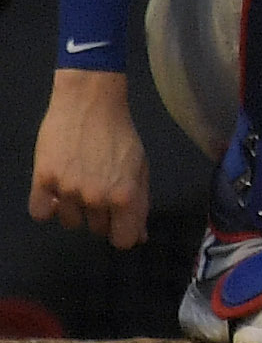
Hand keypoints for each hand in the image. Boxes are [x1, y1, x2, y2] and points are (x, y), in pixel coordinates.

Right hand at [31, 71, 149, 248]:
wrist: (89, 102)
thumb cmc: (120, 132)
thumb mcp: (139, 166)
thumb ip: (139, 203)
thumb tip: (139, 236)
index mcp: (125, 195)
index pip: (123, 240)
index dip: (123, 233)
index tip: (120, 223)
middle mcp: (96, 197)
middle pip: (97, 229)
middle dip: (101, 215)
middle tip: (100, 189)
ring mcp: (67, 190)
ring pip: (70, 222)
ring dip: (75, 209)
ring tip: (79, 182)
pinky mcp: (42, 180)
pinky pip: (40, 213)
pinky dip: (47, 206)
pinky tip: (56, 190)